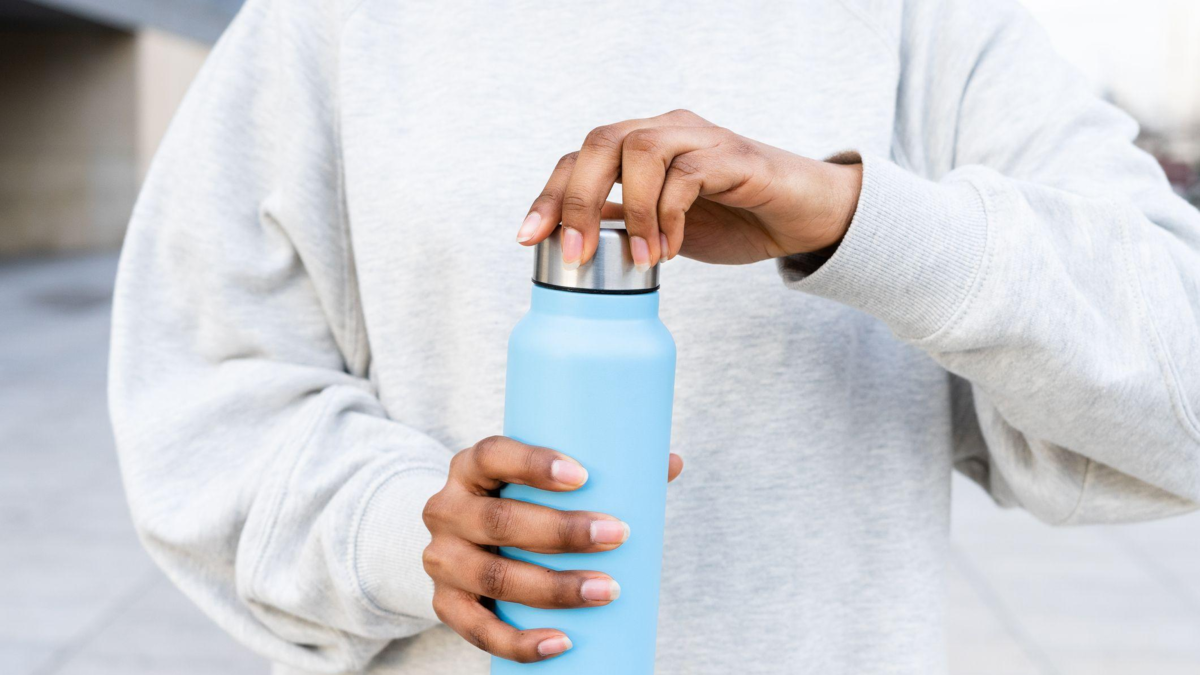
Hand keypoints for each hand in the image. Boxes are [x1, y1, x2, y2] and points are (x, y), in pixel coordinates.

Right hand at [422, 436, 683, 662]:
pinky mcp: (444, 604)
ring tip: (607, 590)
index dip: (534, 464)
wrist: (463, 541)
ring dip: (554, 588)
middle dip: (562, 532)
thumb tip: (671, 463)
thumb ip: (603, 470)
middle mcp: (445, 509)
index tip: (584, 476)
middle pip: (499, 521)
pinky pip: (477, 630)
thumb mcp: (543, 480)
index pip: (493, 455)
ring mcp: (441, 559)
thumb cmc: (521, 501)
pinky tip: (562, 642)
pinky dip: (520, 642)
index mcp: (471, 467)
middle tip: (618, 535)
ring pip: (493, 578)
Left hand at [514, 109, 862, 265]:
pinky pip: (688, 174)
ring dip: (632, 211)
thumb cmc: (734, 217)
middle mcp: (666, 130)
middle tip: (574, 254)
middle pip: (600, 142)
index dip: (548, 196)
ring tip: (641, 258)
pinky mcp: (734, 156)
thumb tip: (571, 238)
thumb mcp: (662, 229)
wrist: (803, 217)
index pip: (578, 157)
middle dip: (575, 199)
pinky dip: (670, 216)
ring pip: (641, 148)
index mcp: (639, 147)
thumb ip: (621, 223)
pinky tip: (673, 249)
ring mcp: (700, 138)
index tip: (528, 238)